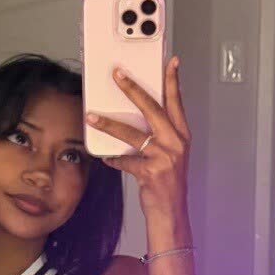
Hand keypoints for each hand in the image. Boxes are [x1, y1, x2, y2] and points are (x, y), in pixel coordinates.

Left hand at [86, 56, 190, 216]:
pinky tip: (105, 158)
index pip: (176, 102)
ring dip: (109, 125)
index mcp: (181, 136)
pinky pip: (125, 160)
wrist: (171, 214)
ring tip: (92, 117)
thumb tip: (135, 118)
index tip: (170, 61)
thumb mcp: (170, 156)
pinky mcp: (150, 172)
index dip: (173, 81)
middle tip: (118, 74)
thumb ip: (158, 136)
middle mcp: (176, 143)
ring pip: (132, 134)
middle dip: (133, 89)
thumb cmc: (168, 184)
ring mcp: (164, 157)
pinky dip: (113, 159)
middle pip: (153, 109)